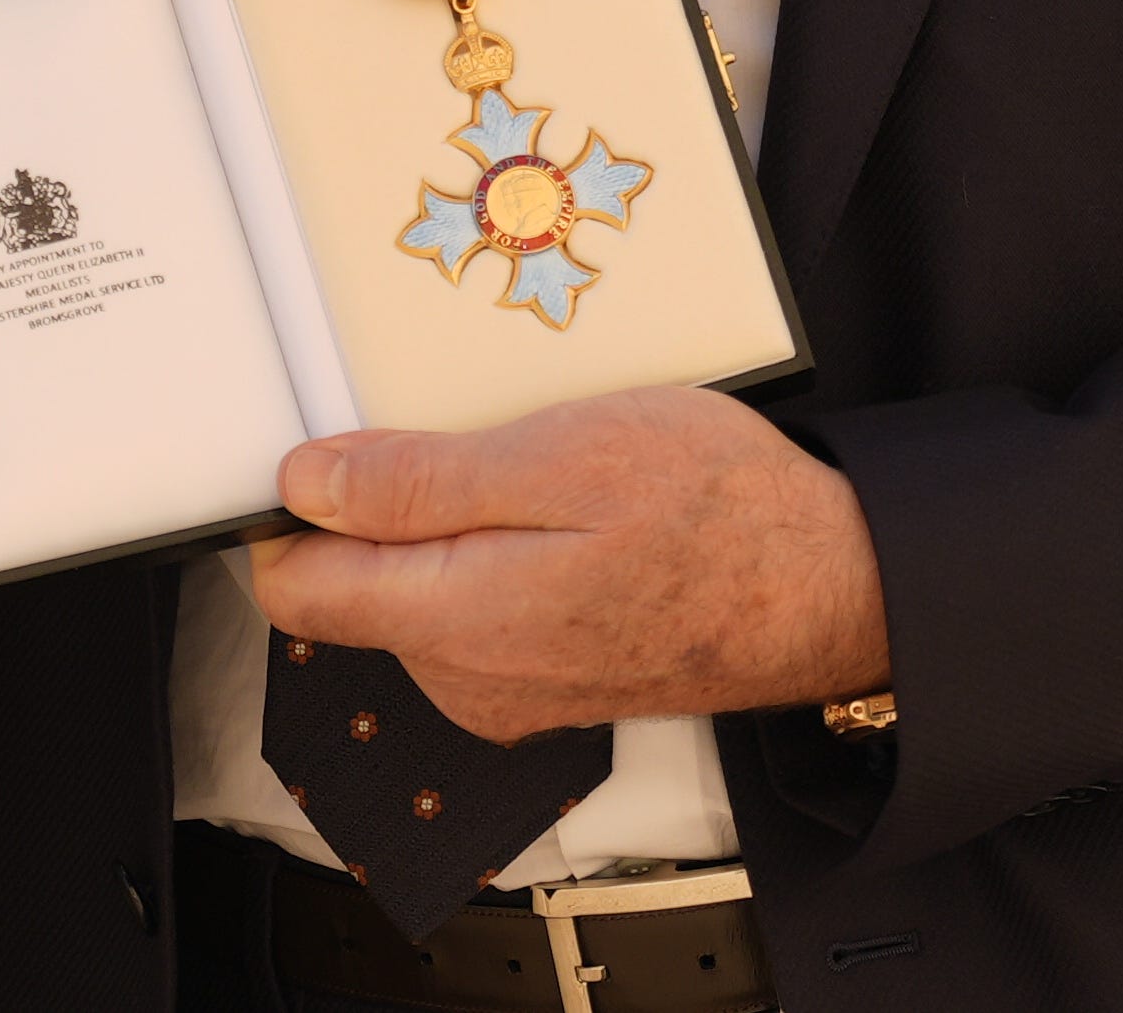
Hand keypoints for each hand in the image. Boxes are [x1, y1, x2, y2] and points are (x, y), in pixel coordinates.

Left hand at [249, 385, 890, 741]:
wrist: (832, 590)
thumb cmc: (718, 514)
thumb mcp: (562, 458)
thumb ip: (418, 484)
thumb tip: (303, 486)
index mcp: (452, 622)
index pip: (296, 587)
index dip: (290, 507)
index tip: (329, 437)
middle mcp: (464, 680)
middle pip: (357, 585)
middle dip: (387, 503)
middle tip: (476, 429)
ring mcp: (507, 693)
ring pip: (422, 594)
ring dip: (453, 526)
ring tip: (541, 465)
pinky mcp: (549, 685)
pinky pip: (481, 614)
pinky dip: (501, 556)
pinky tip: (568, 513)